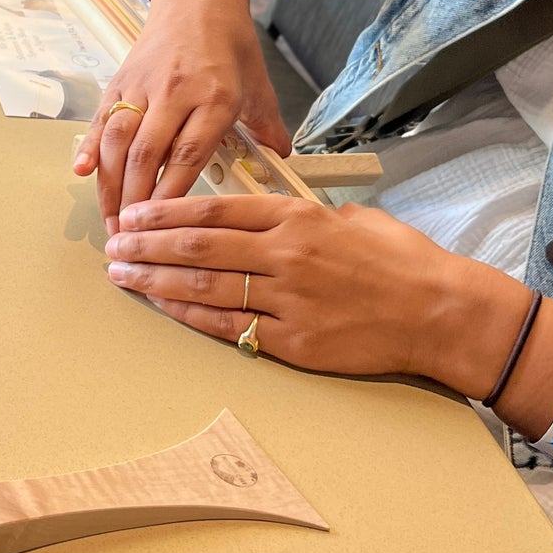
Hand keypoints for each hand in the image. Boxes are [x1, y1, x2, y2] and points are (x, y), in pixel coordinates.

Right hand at [73, 0, 288, 231]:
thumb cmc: (228, 39)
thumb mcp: (258, 82)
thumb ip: (266, 125)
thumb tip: (281, 160)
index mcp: (214, 96)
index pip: (189, 154)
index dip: (173, 194)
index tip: (167, 228)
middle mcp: (175, 92)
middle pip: (147, 154)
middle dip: (135, 201)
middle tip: (130, 237)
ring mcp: (143, 86)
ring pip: (119, 141)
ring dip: (109, 183)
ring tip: (111, 219)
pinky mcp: (122, 80)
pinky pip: (102, 118)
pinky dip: (88, 145)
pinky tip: (80, 172)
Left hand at [103, 192, 508, 389]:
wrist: (439, 311)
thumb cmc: (402, 261)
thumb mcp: (351, 218)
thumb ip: (303, 215)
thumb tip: (269, 215)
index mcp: (297, 217)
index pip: (215, 209)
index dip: (166, 212)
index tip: (135, 214)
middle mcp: (286, 255)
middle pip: (197, 247)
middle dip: (147, 246)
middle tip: (113, 245)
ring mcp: (288, 300)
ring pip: (204, 288)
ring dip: (156, 282)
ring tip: (123, 276)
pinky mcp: (294, 342)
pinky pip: (229, 328)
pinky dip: (190, 318)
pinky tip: (163, 309)